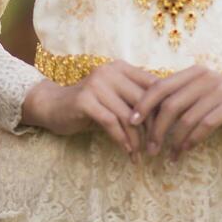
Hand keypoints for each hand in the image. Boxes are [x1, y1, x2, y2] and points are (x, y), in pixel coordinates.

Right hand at [22, 62, 159, 162]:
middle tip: (156, 146)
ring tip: (140, 154)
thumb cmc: (90, 104)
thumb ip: (135, 99)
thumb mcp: (115, 97)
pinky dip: (121, 140)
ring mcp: (96, 84)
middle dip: (152, 127)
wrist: (53, 105)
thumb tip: (168, 115)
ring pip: (127, 115)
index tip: (168, 129)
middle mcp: (109, 71)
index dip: (163, 108)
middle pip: (142, 101)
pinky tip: (126, 152)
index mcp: (120, 68)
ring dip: (136, 139)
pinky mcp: (84, 100)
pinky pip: (111, 123)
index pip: (152, 85)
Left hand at [129, 66, 221, 160]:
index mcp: (192, 73)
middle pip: (170, 104)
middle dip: (157, 128)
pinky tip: (186, 150)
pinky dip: (193, 139)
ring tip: (169, 156)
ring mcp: (219, 90)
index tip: (131, 122)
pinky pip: (206, 124)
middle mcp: (203, 77)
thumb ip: (180, 99)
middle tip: (150, 148)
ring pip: (187, 117)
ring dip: (175, 140)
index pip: (160, 86)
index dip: (143, 104)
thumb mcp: (201, 95)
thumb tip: (147, 115)